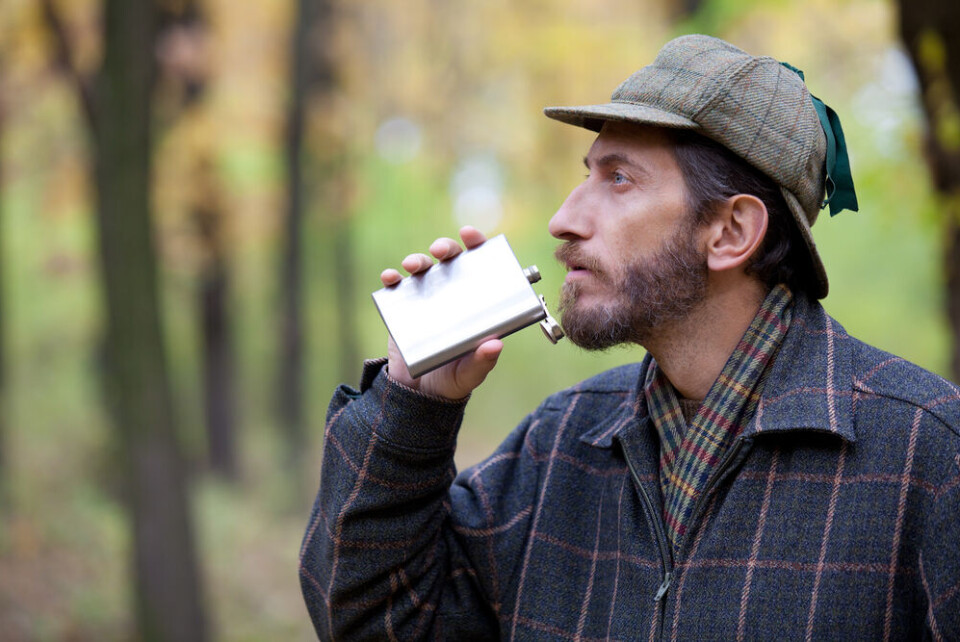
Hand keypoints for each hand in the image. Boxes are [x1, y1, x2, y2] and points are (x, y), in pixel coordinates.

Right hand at [380, 226, 503, 399]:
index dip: (475, 244)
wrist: (419, 395)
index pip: (478, 264)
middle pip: (449, 260)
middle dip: (445, 247)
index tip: (469, 236)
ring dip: (417, 260)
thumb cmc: (453, 379)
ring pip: (422, 268)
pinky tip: (390, 278)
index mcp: (474, 300)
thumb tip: (496, 345)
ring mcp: (426, 298)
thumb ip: (483, 361)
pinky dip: (391, 278)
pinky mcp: (402, 308)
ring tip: (413, 265)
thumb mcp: (471, 373)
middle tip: (441, 250)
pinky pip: (395, 287)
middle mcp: (451, 293)